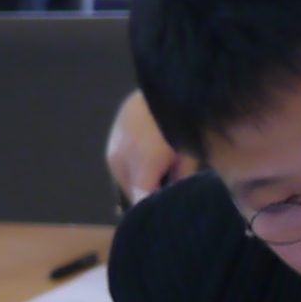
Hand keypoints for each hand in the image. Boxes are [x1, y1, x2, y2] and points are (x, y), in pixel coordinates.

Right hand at [103, 90, 187, 204]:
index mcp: (145, 163)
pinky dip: (134, 171)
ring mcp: (113, 151)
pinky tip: (150, 162)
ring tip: (161, 175)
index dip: (154, 210)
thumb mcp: (189, 151)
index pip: (143, 200)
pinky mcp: (111, 144)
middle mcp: (122, 160)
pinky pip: (122, 168)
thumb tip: (175, 199)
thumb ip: (181, 178)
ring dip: (140, 184)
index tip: (166, 214)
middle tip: (169, 195)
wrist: (162, 87)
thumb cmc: (182, 119)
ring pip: (126, 182)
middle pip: (133, 193)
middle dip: (150, 198)